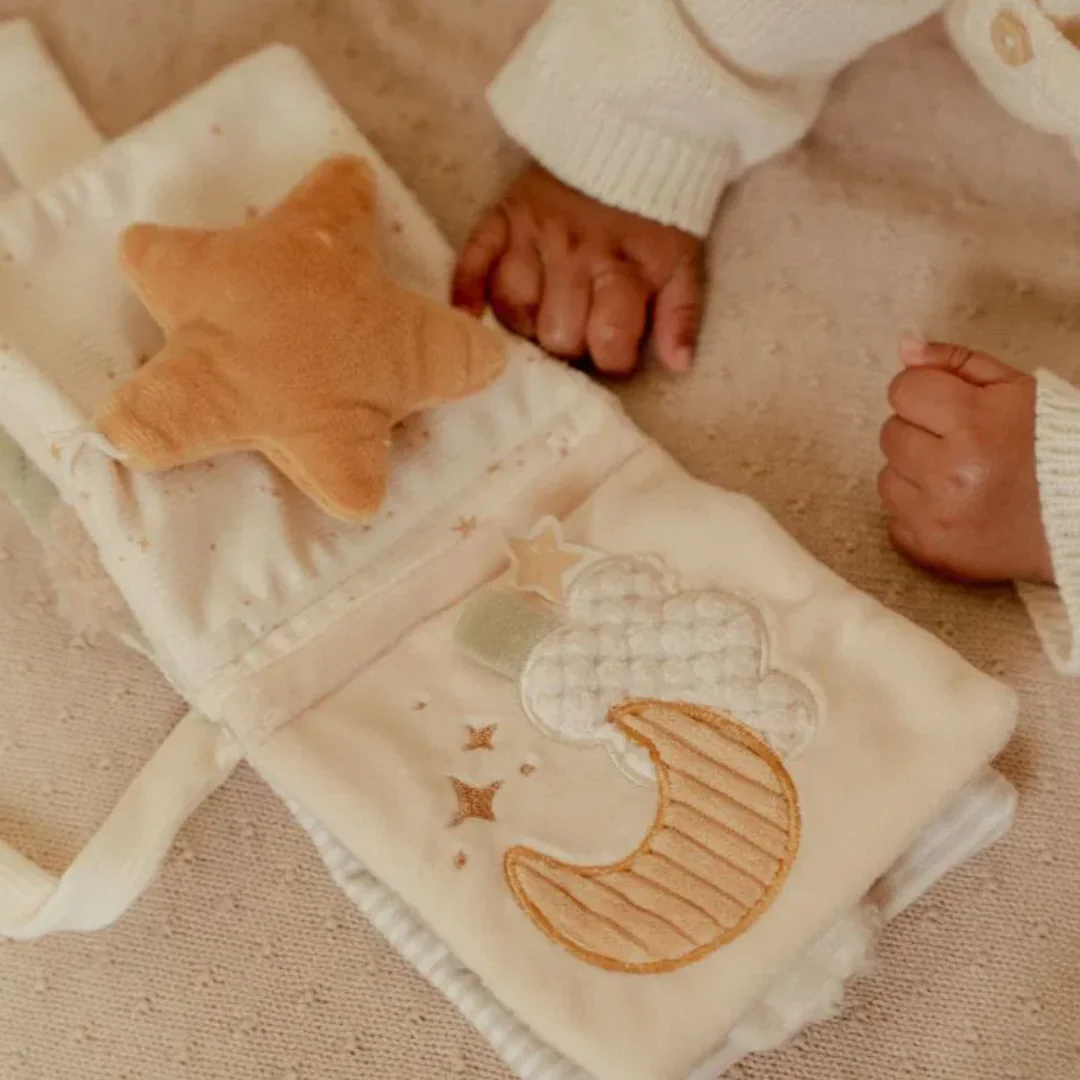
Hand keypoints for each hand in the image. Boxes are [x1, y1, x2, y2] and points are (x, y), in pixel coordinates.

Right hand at [452, 164, 702, 375]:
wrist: (626, 136)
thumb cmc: (655, 214)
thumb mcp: (682, 261)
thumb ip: (681, 313)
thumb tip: (677, 364)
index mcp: (623, 267)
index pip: (608, 340)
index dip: (613, 358)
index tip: (616, 351)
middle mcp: (574, 254)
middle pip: (557, 333)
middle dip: (570, 344)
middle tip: (578, 329)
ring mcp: (533, 235)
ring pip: (514, 306)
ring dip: (527, 323)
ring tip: (543, 317)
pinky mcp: (501, 217)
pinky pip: (473, 259)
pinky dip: (466, 290)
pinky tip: (468, 315)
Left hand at [878, 336, 1052, 583]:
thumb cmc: (1055, 445)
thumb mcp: (1016, 389)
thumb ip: (955, 363)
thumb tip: (904, 346)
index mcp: (974, 424)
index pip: (904, 390)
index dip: (925, 393)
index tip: (950, 405)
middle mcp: (950, 474)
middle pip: (890, 433)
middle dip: (921, 432)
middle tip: (963, 444)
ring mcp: (937, 518)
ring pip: (886, 478)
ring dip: (915, 473)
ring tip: (961, 476)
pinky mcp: (932, 552)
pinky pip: (893, 521)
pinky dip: (918, 511)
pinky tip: (955, 505)